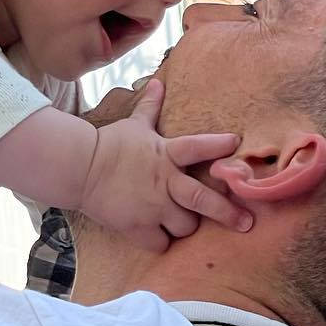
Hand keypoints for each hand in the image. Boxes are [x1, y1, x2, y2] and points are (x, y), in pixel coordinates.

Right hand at [80, 80, 250, 251]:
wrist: (79, 168)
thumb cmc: (109, 144)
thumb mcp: (134, 125)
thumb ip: (150, 107)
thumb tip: (159, 82)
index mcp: (166, 154)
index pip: (198, 147)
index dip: (218, 145)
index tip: (236, 144)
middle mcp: (164, 182)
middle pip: (204, 200)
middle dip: (228, 213)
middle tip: (246, 222)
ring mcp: (152, 207)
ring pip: (185, 226)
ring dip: (185, 224)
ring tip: (180, 220)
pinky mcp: (137, 227)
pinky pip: (160, 243)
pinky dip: (161, 241)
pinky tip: (157, 235)